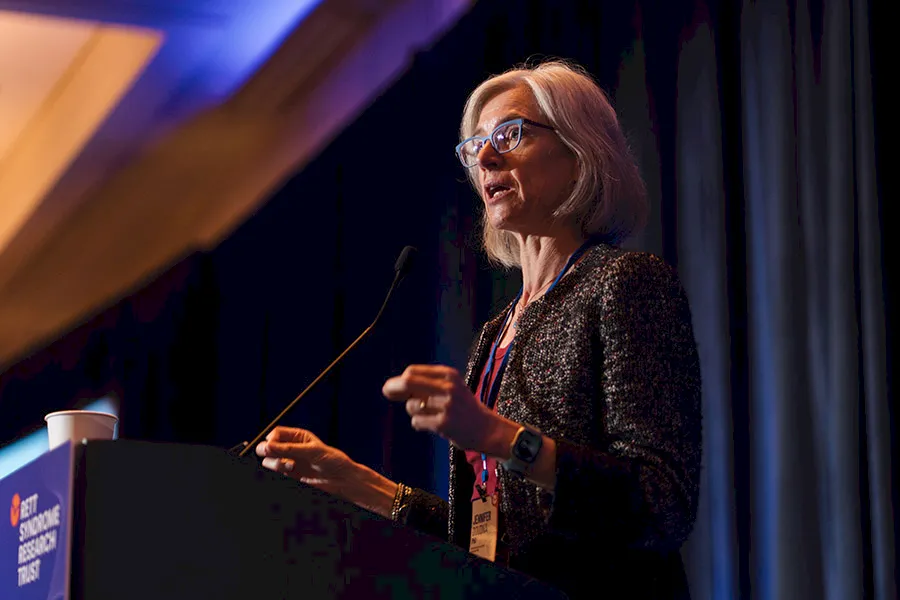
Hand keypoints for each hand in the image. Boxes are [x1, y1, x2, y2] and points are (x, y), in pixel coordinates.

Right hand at [255, 426, 397, 516]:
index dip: (271, 439)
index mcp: (298, 436)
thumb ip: (289, 449)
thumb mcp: (312, 451)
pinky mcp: (290, 475)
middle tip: (272, 455)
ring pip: (269, 460)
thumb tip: (268, 446)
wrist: (341, 479)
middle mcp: (291, 448)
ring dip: (275, 463)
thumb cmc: (332, 460)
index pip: (276, 433)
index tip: (271, 446)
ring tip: (290, 466)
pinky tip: (292, 472)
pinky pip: (275, 472)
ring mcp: (289, 461)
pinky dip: (279, 471)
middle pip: (267, 446)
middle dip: (267, 451)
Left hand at [381, 365, 518, 457]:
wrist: (488, 429)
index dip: (399, 379)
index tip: (390, 387)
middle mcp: (448, 387)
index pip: (413, 371)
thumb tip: (394, 386)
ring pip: (411, 406)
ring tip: (431, 416)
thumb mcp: (452, 387)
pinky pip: (417, 422)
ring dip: (415, 412)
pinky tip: (434, 426)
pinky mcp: (444, 423)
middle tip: (386, 392)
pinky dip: (419, 424)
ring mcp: (447, 405)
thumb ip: (427, 384)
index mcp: (449, 375)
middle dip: (393, 387)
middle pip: (408, 382)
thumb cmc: (464, 408)